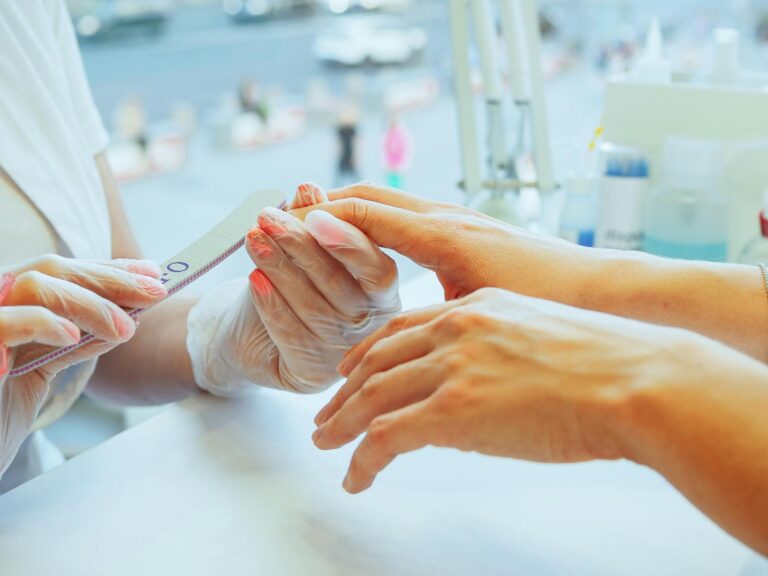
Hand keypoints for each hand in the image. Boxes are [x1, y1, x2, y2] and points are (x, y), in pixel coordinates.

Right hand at [0, 256, 167, 477]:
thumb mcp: (44, 366)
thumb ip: (76, 337)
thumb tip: (130, 313)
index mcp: (6, 301)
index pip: (61, 270)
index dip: (109, 268)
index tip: (153, 274)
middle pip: (51, 269)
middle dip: (111, 278)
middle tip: (156, 293)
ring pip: (35, 284)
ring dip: (90, 302)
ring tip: (125, 329)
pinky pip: (6, 323)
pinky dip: (43, 323)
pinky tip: (73, 336)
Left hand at [187, 183, 401, 394]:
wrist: (249, 334)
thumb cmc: (285, 285)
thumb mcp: (300, 248)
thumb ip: (310, 221)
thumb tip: (309, 189)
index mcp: (381, 293)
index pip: (378, 269)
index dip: (349, 243)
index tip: (314, 214)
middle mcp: (369, 326)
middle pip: (340, 285)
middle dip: (302, 247)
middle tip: (268, 218)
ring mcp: (342, 353)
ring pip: (314, 307)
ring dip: (280, 270)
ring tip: (254, 239)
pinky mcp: (311, 375)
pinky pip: (291, 336)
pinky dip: (272, 305)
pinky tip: (255, 280)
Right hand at [292, 183, 598, 302]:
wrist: (600, 290)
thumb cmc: (546, 301)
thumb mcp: (477, 313)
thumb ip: (426, 314)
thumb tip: (385, 340)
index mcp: (441, 234)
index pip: (361, 214)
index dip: (316, 220)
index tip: (279, 226)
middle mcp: (446, 216)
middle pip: (367, 195)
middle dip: (322, 205)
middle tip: (284, 223)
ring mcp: (457, 217)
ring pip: (387, 200)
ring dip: (346, 210)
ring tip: (311, 230)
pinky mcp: (467, 229)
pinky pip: (407, 215)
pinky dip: (375, 222)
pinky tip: (367, 246)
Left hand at [311, 287, 687, 492]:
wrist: (635, 381)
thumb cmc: (605, 364)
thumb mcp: (538, 336)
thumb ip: (497, 351)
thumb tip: (478, 386)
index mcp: (475, 306)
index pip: (401, 327)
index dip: (368, 353)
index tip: (351, 373)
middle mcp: (454, 327)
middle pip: (376, 359)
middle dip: (345, 390)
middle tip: (326, 413)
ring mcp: (451, 366)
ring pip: (370, 396)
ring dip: (342, 422)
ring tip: (326, 442)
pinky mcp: (452, 409)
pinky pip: (385, 437)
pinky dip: (362, 459)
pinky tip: (356, 477)